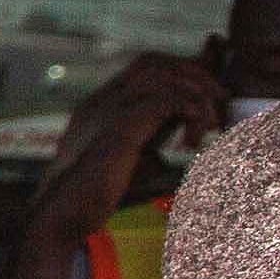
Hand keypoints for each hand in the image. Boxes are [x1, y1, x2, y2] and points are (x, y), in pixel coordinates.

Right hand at [26, 52, 227, 244]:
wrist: (58, 217)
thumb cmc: (89, 200)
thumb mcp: (127, 165)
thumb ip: (148, 147)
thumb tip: (175, 148)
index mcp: (100, 104)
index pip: (145, 67)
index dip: (181, 70)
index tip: (210, 92)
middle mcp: (102, 99)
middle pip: (154, 61)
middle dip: (195, 74)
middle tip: (220, 101)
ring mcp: (108, 110)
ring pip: (163, 76)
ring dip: (197, 92)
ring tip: (214, 122)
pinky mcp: (120, 128)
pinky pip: (166, 101)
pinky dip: (190, 112)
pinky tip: (196, 138)